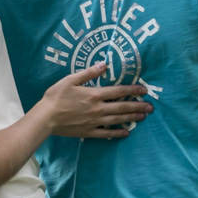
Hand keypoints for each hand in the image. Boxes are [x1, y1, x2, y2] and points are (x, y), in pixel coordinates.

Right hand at [37, 63, 152, 138]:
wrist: (46, 118)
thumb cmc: (56, 97)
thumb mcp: (70, 80)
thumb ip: (89, 73)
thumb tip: (104, 64)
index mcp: (94, 95)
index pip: (118, 91)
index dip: (132, 89)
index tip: (144, 90)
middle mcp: (98, 109)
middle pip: (122, 107)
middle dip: (138, 106)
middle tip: (151, 107)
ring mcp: (95, 122)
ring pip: (118, 119)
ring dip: (132, 118)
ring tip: (143, 117)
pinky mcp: (89, 132)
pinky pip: (107, 133)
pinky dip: (118, 133)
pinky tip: (126, 132)